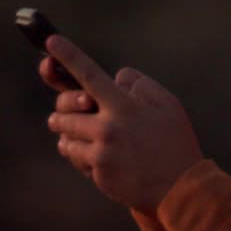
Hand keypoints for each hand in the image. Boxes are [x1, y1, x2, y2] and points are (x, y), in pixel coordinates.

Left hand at [45, 35, 203, 212]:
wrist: (179, 189)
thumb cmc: (175, 141)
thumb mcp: (167, 103)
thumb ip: (139, 84)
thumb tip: (116, 78)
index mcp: (123, 106)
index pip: (89, 74)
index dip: (68, 56)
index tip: (51, 42)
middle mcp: (107, 128)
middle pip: (65, 112)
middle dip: (61, 111)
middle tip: (60, 115)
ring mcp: (101, 153)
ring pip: (66, 138)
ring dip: (68, 135)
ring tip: (81, 137)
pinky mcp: (98, 174)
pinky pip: (77, 159)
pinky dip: (80, 155)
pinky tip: (98, 157)